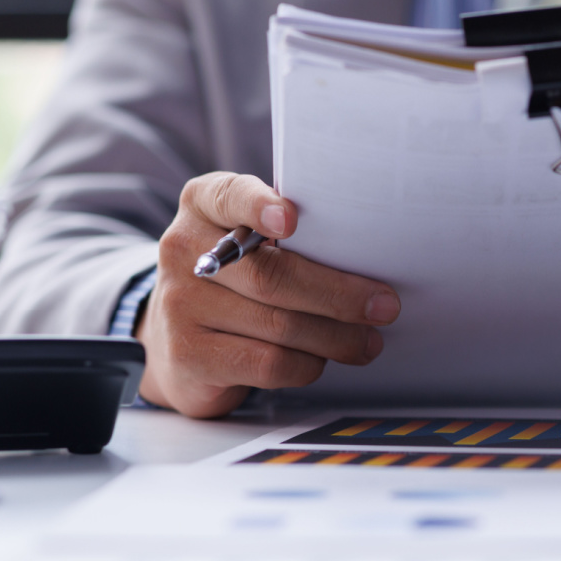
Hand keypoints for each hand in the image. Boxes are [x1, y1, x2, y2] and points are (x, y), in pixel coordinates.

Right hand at [135, 172, 400, 417]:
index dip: (259, 206)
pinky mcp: (189, 356)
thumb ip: (290, 235)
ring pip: (279, 325)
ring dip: (335, 337)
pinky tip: (319, 359)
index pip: (229, 196)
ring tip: (366, 341)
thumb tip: (368, 255)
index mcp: (203, 205)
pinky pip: (268, 362)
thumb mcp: (249, 240)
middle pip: (272, 275)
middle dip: (338, 294)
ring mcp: (180, 304)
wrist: (176, 339)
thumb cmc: (236, 280)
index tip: (292, 219)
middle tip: (384, 306)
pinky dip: (306, 364)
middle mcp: (182, 248)